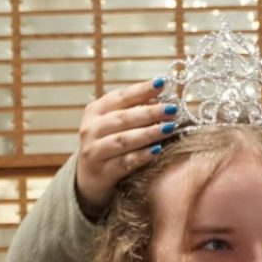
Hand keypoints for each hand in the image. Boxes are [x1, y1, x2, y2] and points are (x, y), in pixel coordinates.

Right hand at [73, 78, 176, 218]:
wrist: (88, 178)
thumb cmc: (108, 145)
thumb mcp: (114, 125)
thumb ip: (133, 111)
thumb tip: (160, 99)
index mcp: (95, 111)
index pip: (120, 97)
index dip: (141, 90)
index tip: (162, 83)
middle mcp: (91, 129)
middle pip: (123, 118)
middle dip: (150, 112)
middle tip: (172, 109)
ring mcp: (94, 150)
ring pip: (123, 140)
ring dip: (148, 133)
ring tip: (170, 128)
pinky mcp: (101, 172)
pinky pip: (124, 162)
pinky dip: (141, 156)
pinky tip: (157, 151)